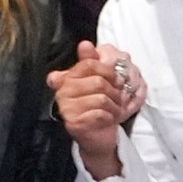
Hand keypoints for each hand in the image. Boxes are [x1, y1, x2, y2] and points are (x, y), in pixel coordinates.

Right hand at [47, 42, 146, 178]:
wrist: (98, 137)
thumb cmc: (101, 107)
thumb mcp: (100, 82)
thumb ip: (93, 62)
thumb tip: (85, 44)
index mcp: (67, 77)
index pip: (89, 64)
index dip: (109, 71)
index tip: (117, 80)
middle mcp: (63, 91)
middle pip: (98, 81)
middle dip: (115, 92)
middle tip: (119, 99)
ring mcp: (66, 108)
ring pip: (101, 98)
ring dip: (115, 106)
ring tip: (115, 110)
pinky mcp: (74, 124)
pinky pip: (99, 114)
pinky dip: (110, 117)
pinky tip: (109, 120)